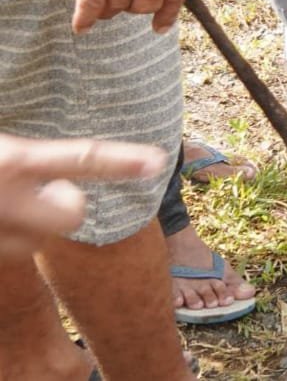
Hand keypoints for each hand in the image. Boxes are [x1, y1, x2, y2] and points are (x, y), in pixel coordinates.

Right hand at [0, 134, 166, 257]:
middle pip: (71, 216)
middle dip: (70, 205)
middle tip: (51, 188)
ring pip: (34, 242)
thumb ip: (26, 150)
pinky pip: (8, 252)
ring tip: (5, 203)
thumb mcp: (1, 146)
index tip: (158, 161)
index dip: (122, 161)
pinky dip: (6, 238)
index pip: (79, 160)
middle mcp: (6, 203)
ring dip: (30, 226)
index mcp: (11, 162)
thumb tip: (52, 146)